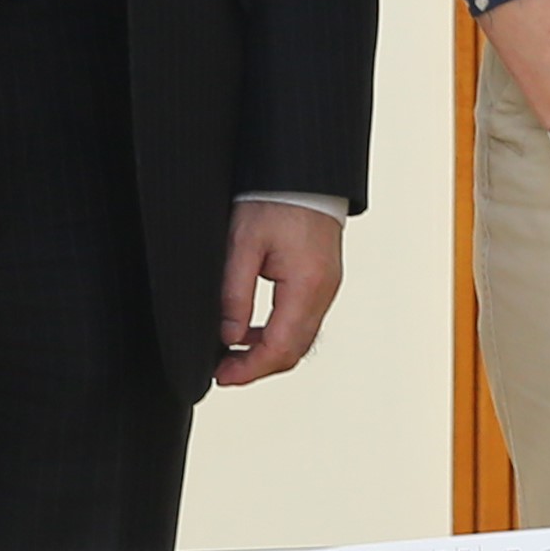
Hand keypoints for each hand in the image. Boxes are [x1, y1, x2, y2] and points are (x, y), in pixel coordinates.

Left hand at [217, 204, 345, 385]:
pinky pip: (303, 321)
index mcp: (307, 284)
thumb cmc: (275, 199)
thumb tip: (228, 336)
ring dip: (268, 352)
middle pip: (295, 350)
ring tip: (232, 354)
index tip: (223, 376)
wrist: (303, 174)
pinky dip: (278, 334)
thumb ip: (235, 295)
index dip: (250, 369)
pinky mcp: (323, 281)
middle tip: (224, 372)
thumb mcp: (242, 245)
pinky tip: (252, 331)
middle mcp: (324, 291)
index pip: (281, 347)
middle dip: (258, 367)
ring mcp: (327, 287)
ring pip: (300, 339)